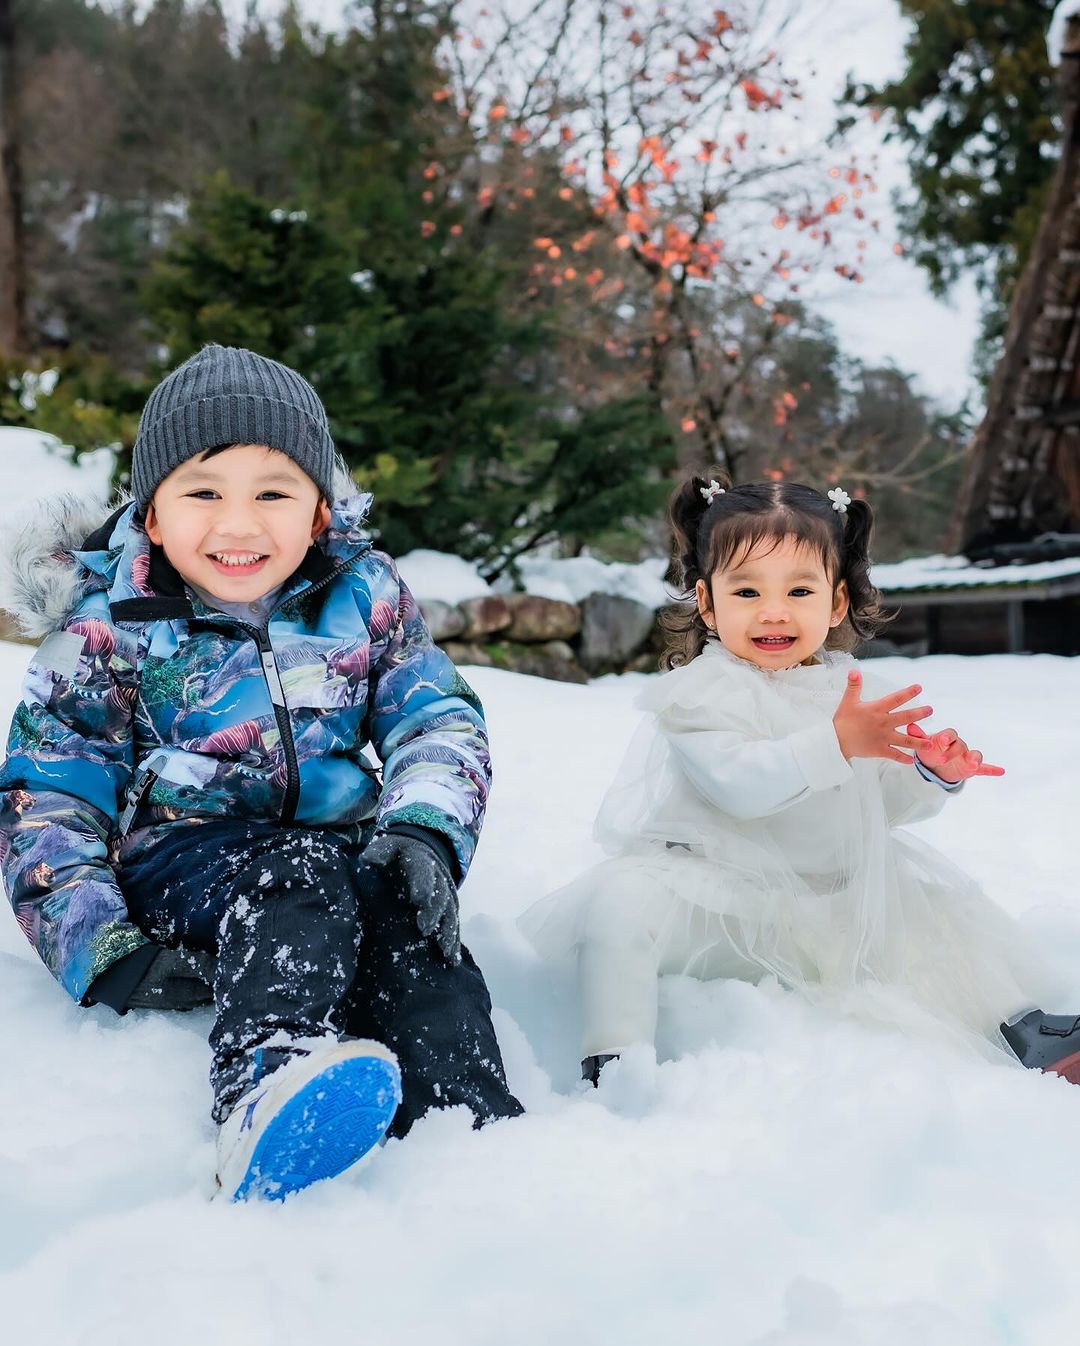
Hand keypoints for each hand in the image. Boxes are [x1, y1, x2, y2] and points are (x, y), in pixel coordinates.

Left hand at [361, 831, 461, 964]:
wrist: (422, 850)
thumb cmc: (398, 854)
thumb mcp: (387, 847)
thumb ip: (379, 853)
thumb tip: (368, 860)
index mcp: (422, 861)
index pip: (423, 872)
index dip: (422, 885)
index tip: (418, 899)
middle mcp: (439, 877)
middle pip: (439, 896)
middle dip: (434, 912)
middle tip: (424, 929)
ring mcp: (446, 893)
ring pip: (450, 913)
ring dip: (449, 931)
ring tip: (445, 951)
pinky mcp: (449, 906)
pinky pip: (453, 923)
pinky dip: (454, 941)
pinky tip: (453, 959)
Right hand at [832, 668, 932, 763]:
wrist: (835, 741)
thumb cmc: (842, 720)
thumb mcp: (848, 701)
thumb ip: (853, 686)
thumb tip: (854, 671)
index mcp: (877, 709)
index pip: (896, 699)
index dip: (908, 693)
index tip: (919, 688)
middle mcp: (883, 723)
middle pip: (906, 717)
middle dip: (920, 714)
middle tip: (931, 710)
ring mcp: (883, 738)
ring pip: (906, 740)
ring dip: (919, 741)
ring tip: (931, 743)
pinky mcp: (880, 750)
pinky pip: (895, 755)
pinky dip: (904, 759)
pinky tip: (912, 760)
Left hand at [905, 721, 1004, 782]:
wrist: (935, 764)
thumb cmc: (931, 750)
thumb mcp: (923, 745)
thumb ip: (918, 736)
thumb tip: (910, 725)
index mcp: (947, 738)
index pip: (950, 734)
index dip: (946, 736)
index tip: (942, 739)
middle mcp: (959, 745)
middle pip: (960, 746)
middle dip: (952, 753)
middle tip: (941, 760)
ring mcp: (967, 756)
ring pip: (974, 755)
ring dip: (975, 759)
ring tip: (974, 764)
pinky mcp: (972, 768)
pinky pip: (984, 768)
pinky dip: (992, 769)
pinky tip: (1001, 771)